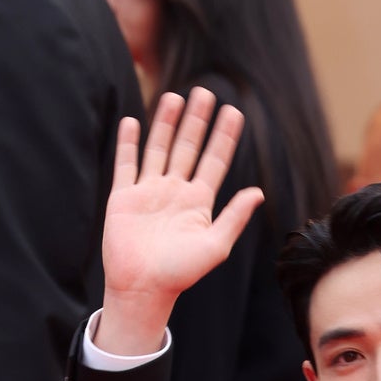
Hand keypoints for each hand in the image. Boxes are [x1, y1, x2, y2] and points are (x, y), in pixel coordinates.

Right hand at [97, 88, 265, 355]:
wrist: (142, 289)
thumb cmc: (180, 273)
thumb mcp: (215, 246)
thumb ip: (234, 217)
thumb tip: (257, 191)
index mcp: (197, 203)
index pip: (214, 161)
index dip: (224, 136)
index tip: (233, 111)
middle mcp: (174, 192)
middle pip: (188, 147)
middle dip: (196, 121)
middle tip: (205, 91)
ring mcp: (148, 193)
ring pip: (159, 148)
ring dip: (166, 123)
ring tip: (175, 96)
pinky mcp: (123, 197)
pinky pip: (126, 164)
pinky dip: (128, 142)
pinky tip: (131, 120)